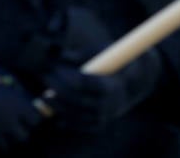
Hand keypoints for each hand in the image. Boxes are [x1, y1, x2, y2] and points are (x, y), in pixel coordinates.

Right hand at [0, 53, 41, 155]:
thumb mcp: (15, 87)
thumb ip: (28, 104)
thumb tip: (46, 119)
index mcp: (17, 102)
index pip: (37, 122)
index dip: (36, 122)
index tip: (31, 119)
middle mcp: (4, 116)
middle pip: (23, 138)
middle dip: (24, 135)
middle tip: (19, 131)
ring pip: (6, 148)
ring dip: (8, 144)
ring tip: (6, 137)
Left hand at [38, 6, 161, 130]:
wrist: (135, 84)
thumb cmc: (116, 62)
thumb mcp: (103, 52)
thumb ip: (82, 54)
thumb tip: (60, 55)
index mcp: (113, 85)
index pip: (82, 82)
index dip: (65, 75)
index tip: (53, 67)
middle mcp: (110, 104)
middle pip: (76, 99)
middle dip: (57, 89)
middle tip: (45, 78)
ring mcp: (105, 117)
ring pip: (75, 114)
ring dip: (56, 106)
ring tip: (44, 96)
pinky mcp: (99, 125)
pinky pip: (78, 124)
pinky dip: (64, 118)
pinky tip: (53, 110)